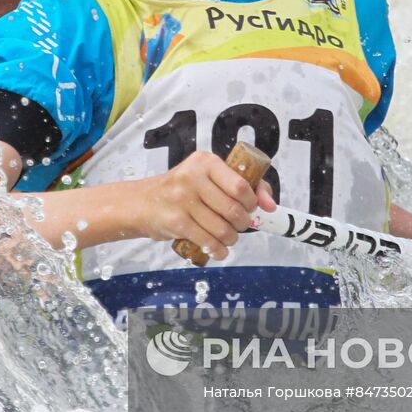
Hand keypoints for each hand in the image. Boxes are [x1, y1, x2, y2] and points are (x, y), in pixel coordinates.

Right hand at [130, 151, 265, 261]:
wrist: (141, 202)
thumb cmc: (181, 190)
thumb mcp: (207, 178)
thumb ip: (240, 185)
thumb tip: (271, 206)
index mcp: (205, 162)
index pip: (240, 185)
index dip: (253, 202)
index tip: (252, 209)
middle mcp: (192, 177)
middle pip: (234, 209)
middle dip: (243, 223)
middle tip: (239, 225)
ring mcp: (182, 199)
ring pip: (223, 228)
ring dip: (231, 238)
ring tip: (228, 237)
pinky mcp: (176, 221)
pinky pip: (208, 241)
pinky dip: (218, 250)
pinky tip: (219, 250)